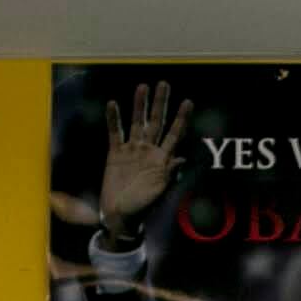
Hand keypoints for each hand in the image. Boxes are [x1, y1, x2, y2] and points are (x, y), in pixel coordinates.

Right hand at [100, 80, 191, 242]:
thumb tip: (182, 159)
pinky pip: (115, 133)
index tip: (188, 102)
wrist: (120, 216)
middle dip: (161, 104)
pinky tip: (113, 104)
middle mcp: (149, 151)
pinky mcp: (115, 153)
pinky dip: (114, 119)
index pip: (174, 135)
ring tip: (142, 87)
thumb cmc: (142, 208)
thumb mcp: (159, 192)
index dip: (181, 119)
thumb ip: (170, 174)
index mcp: (163, 160)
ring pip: (137, 123)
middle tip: (164, 84)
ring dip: (139, 106)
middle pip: (156, 122)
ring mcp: (132, 150)